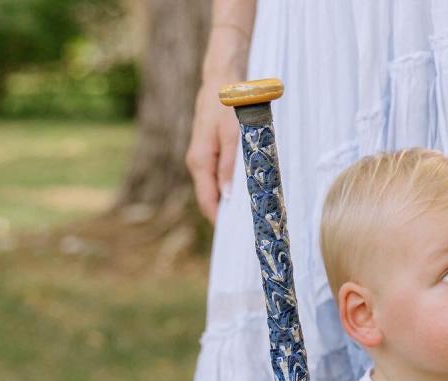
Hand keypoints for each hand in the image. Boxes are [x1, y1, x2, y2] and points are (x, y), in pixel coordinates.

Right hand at [186, 26, 250, 221]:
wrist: (222, 78)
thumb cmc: (229, 104)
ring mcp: (203, 158)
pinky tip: (245, 192)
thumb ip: (230, 167)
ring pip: (216, 188)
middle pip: (211, 199)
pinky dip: (230, 187)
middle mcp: (197, 163)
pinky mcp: (210, 152)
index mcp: (200, 162)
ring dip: (231, 202)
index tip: (235, 237)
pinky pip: (219, 177)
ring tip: (249, 215)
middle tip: (248, 230)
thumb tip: (228, 197)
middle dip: (227, 215)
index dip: (220, 221)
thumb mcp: (234, 135)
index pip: (207, 202)